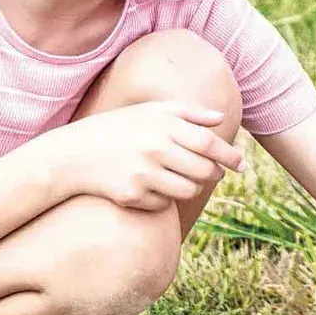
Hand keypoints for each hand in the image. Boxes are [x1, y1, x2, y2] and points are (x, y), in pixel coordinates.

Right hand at [54, 102, 243, 210]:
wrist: (74, 154)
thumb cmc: (118, 128)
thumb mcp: (150, 111)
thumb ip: (187, 112)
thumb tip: (220, 119)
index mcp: (162, 125)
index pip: (208, 143)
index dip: (229, 155)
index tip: (241, 164)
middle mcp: (155, 149)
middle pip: (204, 170)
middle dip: (213, 173)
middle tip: (211, 172)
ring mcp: (143, 174)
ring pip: (189, 190)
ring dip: (191, 187)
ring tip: (180, 177)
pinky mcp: (132, 195)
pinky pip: (165, 203)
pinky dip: (164, 198)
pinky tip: (150, 186)